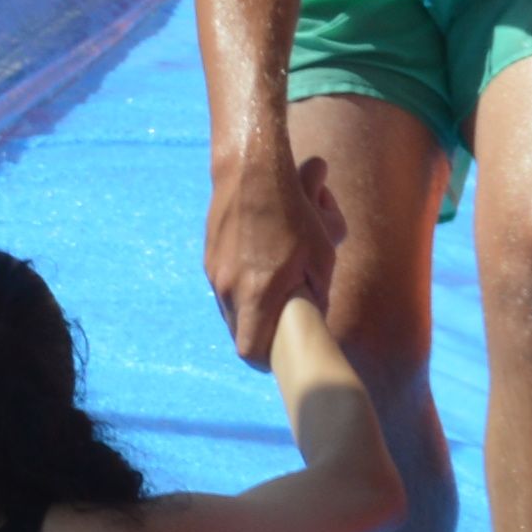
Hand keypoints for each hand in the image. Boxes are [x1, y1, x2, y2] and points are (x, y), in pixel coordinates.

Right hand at [204, 140, 337, 363]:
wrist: (251, 171)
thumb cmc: (294, 214)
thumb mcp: (322, 255)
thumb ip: (318, 293)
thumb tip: (314, 315)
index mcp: (256, 293)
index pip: (250, 351)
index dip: (265, 360)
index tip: (280, 354)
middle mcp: (227, 287)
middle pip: (240, 330)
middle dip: (261, 331)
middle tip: (284, 321)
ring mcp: (214, 272)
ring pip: (231, 306)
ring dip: (252, 304)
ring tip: (275, 284)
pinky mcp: (209, 257)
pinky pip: (225, 284)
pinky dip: (242, 283)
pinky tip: (262, 261)